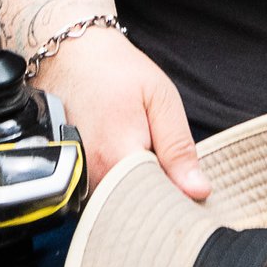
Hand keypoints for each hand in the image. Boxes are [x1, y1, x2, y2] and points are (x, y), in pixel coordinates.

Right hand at [32, 26, 208, 197]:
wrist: (69, 57)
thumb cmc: (116, 72)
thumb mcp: (161, 99)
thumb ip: (178, 148)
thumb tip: (198, 191)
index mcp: (116, 158)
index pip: (156, 203)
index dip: (177, 199)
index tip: (191, 192)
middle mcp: (89, 178)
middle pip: (134, 208)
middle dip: (158, 198)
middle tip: (172, 172)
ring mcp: (74, 181)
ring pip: (116, 205)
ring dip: (137, 191)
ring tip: (146, 158)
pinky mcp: (68, 179)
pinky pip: (99, 198)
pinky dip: (118, 187)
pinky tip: (128, 163)